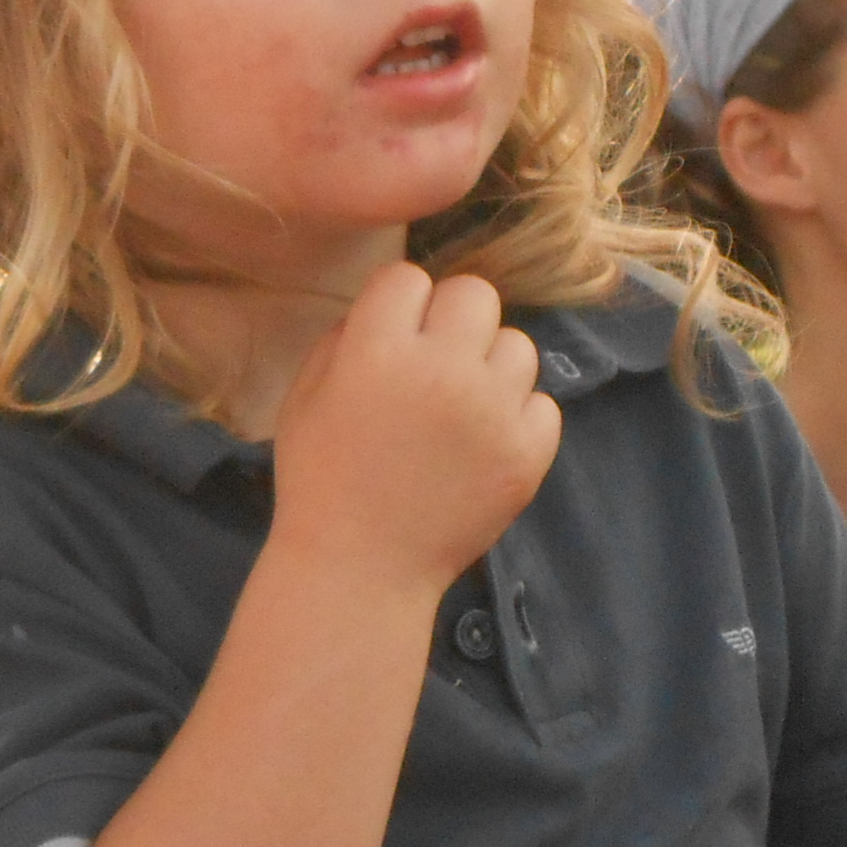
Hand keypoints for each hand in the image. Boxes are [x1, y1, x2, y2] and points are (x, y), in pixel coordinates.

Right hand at [270, 262, 560, 598]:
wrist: (360, 569)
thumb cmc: (320, 482)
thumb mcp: (303, 399)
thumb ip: (343, 339)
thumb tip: (391, 309)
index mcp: (377, 353)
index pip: (408, 277)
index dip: (397, 305)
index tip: (389, 337)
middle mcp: (443, 371)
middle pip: (475, 294)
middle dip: (451, 320)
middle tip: (433, 362)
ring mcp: (494, 413)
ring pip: (518, 344)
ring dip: (490, 365)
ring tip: (463, 405)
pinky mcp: (529, 453)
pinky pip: (542, 403)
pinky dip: (516, 417)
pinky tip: (483, 443)